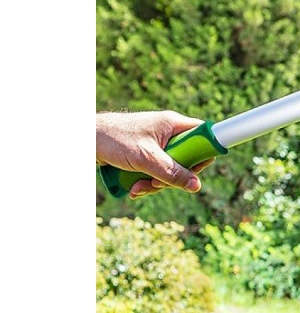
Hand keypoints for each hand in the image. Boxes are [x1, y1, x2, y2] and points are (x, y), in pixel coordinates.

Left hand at [96, 111, 213, 197]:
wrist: (83, 139)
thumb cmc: (114, 139)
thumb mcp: (146, 159)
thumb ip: (172, 173)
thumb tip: (196, 186)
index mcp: (172, 125)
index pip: (202, 136)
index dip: (202, 155)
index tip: (192, 171)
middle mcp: (167, 133)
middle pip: (186, 160)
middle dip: (172, 178)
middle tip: (157, 184)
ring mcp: (156, 145)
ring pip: (169, 170)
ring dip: (155, 184)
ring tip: (137, 188)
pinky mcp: (145, 155)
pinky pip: (155, 172)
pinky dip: (146, 182)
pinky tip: (133, 188)